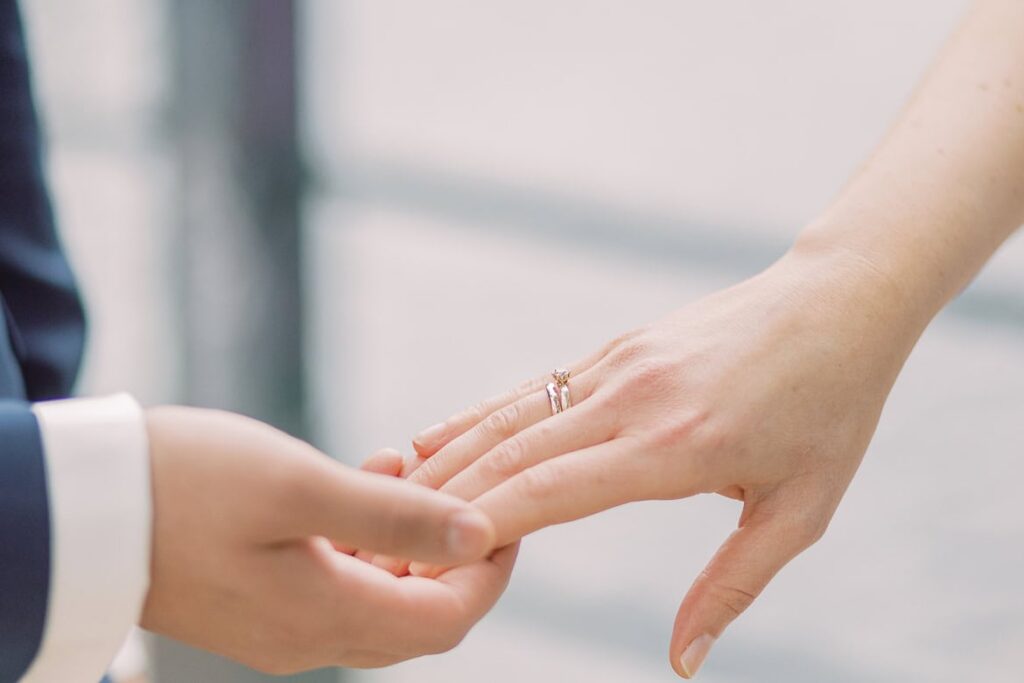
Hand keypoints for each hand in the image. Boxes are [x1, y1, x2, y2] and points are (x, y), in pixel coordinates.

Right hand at [140, 406, 513, 672]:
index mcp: (326, 615)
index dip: (490, 573)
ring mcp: (280, 623)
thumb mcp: (298, 487)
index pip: (446, 619)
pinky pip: (338, 580)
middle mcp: (309, 635)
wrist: (82, 507)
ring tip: (413, 468)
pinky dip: (367, 537)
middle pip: (419, 614)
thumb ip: (394, 517)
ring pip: (380, 594)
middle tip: (467, 490)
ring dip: (410, 540)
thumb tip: (476, 535)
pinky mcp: (257, 600)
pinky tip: (367, 476)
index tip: (509, 517)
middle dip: (455, 556)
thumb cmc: (185, 484)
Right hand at [405, 247, 922, 677]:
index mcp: (673, 447)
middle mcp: (629, 399)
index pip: (548, 492)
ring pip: (511, 416)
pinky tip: (441, 437)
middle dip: (442, 504)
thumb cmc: (828, 413)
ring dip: (448, 458)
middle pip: (511, 454)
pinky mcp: (614, 349)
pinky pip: (532, 389)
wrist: (834, 305)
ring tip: (392, 496)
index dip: (479, 528)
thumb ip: (732, 586)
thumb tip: (684, 662)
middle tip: (388, 548)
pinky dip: (480, 417)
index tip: (426, 562)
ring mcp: (616, 366)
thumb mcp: (799, 511)